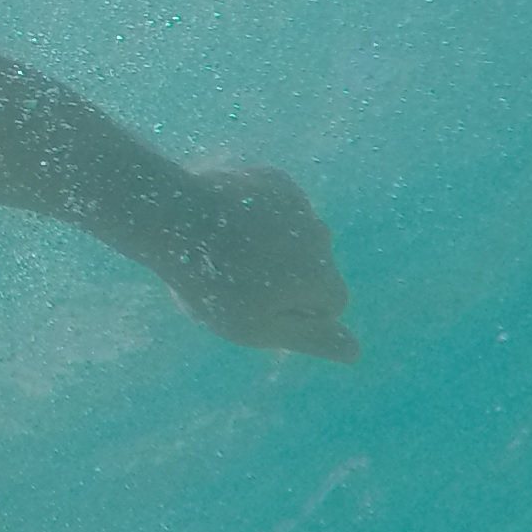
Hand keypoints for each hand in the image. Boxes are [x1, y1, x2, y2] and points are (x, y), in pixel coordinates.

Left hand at [155, 162, 359, 363]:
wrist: (176, 218)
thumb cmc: (214, 284)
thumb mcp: (258, 327)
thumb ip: (310, 338)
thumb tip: (355, 351)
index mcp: (321, 275)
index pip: (331, 303)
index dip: (298, 312)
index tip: (259, 308)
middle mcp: (320, 235)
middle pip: (315, 266)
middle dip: (288, 276)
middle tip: (238, 280)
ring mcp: (298, 203)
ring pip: (297, 234)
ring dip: (274, 244)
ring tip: (228, 250)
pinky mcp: (274, 180)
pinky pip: (279, 205)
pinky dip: (261, 215)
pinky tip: (228, 221)